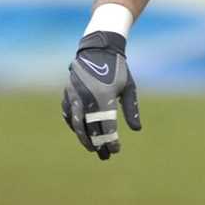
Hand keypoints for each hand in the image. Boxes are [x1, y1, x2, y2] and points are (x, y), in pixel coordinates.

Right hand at [61, 31, 141, 159]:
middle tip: (104, 155)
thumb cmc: (118, 69)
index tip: (116, 150)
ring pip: (77, 123)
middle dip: (97, 144)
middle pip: (90, 128)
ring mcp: (75, 95)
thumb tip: (137, 129)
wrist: (97, 49)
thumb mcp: (129, 87)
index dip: (111, 140)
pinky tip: (81, 132)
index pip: (107, 125)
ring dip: (84, 138)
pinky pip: (69, 114)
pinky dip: (74, 125)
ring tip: (92, 148)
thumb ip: (131, 109)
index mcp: (104, 96)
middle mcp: (87, 97)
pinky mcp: (68, 93)